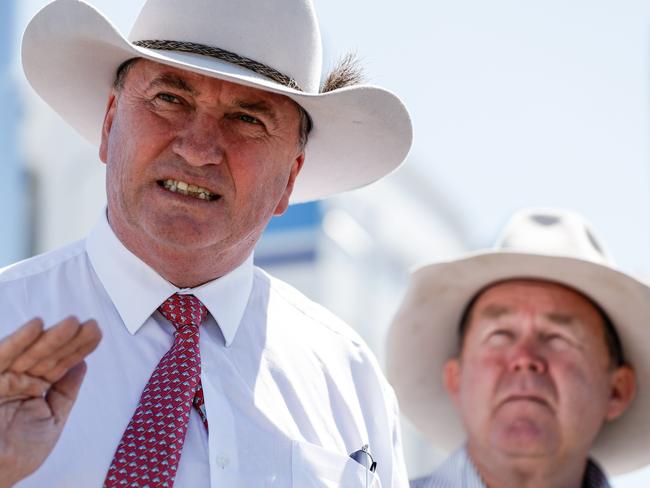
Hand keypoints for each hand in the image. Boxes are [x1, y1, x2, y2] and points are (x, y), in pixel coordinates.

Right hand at [0, 317, 101, 486]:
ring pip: (30, 352)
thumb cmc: (16, 456)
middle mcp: (19, 379)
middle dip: (71, 339)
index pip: (60, 363)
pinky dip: (17, 341)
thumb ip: (65, 392)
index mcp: (34, 387)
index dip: (79, 348)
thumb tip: (82, 364)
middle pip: (48, 354)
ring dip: (52, 337)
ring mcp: (4, 378)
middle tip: (92, 325)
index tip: (96, 333)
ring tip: (73, 323)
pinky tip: (36, 326)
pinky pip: (2, 357)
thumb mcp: (51, 421)